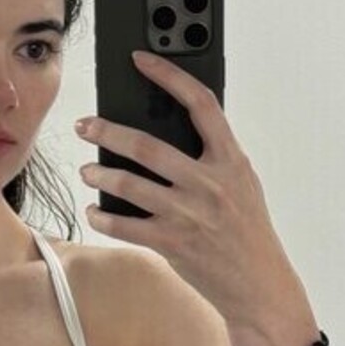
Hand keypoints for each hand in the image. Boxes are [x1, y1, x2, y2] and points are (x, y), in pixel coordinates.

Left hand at [76, 49, 298, 325]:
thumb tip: (168, 131)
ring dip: (98, 176)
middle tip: (85, 126)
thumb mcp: (242, 185)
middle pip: (147, 146)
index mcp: (231, 161)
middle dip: (107, 132)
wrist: (259, 285)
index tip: (141, 60)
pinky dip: (102, 217)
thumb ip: (214, 158)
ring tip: (87, 172)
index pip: (201, 104)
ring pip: (128, 185)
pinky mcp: (172, 244)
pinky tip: (94, 211)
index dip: (169, 76)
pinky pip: (124, 225)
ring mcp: (189, 215)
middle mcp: (209, 184)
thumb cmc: (248, 231)